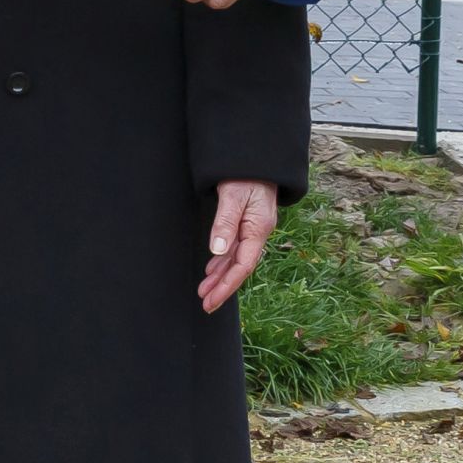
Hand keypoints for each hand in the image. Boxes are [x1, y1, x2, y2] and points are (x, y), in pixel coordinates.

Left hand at [200, 179, 278, 311]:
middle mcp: (257, 233)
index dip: (227, 285)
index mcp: (258, 230)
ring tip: (204, 291)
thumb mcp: (233, 196)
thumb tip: (218, 251)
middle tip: (205, 304)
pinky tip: (213, 268)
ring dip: (220, 275)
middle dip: (223, 287)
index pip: (243, 265)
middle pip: (240, 267)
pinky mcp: (246, 223)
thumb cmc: (246, 175)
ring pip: (236, 259)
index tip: (211, 300)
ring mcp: (252, 229)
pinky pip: (235, 248)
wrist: (256, 158)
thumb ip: (225, 222)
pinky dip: (223, 260)